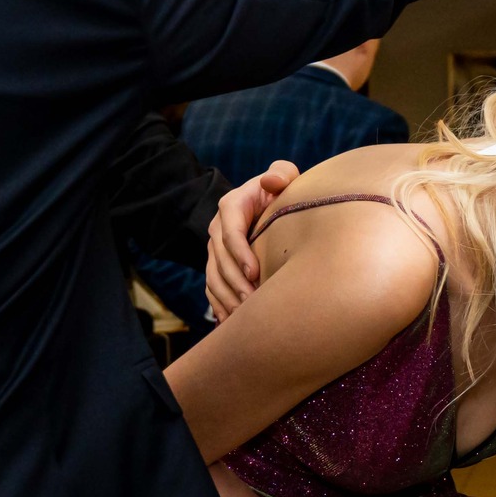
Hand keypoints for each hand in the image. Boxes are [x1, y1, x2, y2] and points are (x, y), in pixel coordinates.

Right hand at [206, 160, 298, 320]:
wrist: (266, 205)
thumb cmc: (281, 191)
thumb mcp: (283, 176)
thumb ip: (281, 174)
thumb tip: (271, 181)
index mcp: (232, 206)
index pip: (230, 231)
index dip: (239, 252)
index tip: (254, 272)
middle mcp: (217, 228)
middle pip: (220, 259)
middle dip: (235, 282)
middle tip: (253, 302)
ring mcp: (214, 248)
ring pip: (213, 277)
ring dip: (226, 297)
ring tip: (243, 316)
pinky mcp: (216, 264)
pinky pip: (212, 287)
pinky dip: (219, 305)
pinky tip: (230, 322)